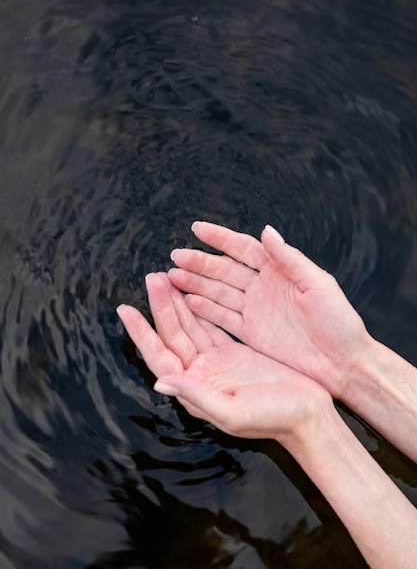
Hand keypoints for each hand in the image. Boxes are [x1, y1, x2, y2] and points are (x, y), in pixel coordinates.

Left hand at [117, 273, 330, 446]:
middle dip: (161, 306)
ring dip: (177, 303)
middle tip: (152, 277)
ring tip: (165, 276)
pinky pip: (211, 325)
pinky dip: (201, 308)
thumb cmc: (273, 419)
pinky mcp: (233, 353)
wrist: (308, 416)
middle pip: (173, 334)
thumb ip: (196, 395)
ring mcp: (216, 362)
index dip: (141, 332)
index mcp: (195, 389)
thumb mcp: (233, 411)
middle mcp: (200, 374)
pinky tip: (191, 291)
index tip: (125, 308)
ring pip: (191, 326)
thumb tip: (160, 383)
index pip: (159, 356)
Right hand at [167, 222, 371, 398]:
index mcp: (280, 270)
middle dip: (200, 262)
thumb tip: (266, 230)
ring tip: (172, 278)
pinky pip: (223, 318)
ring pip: (219, 292)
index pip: (244, 248)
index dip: (220, 238)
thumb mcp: (318, 285)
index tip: (197, 228)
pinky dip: (206, 310)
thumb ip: (290, 259)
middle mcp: (263, 287)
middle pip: (225, 270)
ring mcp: (255, 310)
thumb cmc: (339, 322)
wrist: (343, 364)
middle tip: (176, 257)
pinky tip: (189, 302)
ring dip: (197, 284)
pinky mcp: (251, 333)